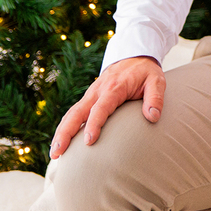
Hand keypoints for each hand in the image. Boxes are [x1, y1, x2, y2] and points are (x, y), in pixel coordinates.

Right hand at [49, 55, 163, 158]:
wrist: (134, 57)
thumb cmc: (146, 73)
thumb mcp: (156, 81)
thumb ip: (155, 98)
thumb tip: (153, 117)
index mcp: (114, 87)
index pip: (101, 108)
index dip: (94, 124)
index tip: (89, 141)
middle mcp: (97, 91)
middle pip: (77, 112)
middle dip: (66, 132)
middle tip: (58, 152)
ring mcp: (91, 95)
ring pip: (71, 113)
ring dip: (61, 132)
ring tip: (54, 153)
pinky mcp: (89, 99)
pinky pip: (74, 113)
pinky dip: (65, 127)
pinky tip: (60, 143)